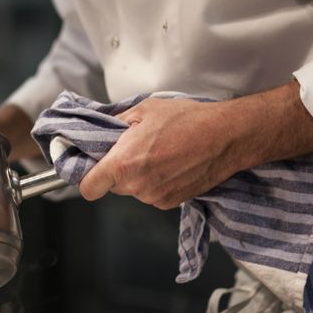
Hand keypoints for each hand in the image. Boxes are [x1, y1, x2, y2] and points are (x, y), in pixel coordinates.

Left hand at [78, 97, 236, 209]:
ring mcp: (155, 197)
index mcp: (123, 163)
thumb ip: (114, 124)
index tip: (92, 166)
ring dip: (138, 175)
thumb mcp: (143, 110)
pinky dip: (155, 181)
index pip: (88, 187)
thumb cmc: (186, 119)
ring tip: (158, 152)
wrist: (226, 137)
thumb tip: (99, 131)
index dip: (86, 177)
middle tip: (133, 147)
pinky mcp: (171, 203)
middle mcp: (137, 186)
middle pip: (111, 186)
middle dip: (116, 169)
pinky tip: (170, 163)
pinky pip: (151, 193)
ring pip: (133, 189)